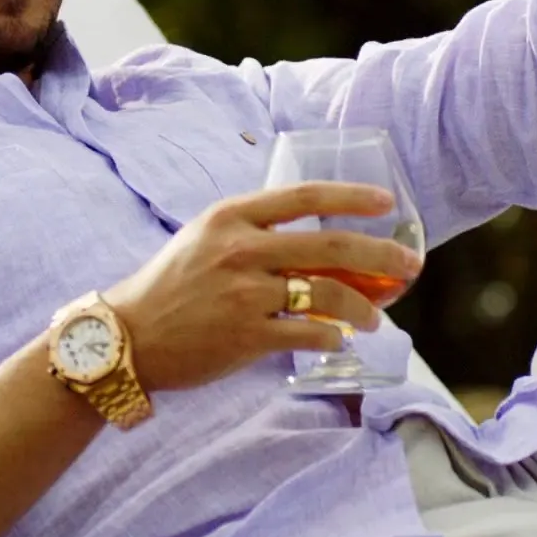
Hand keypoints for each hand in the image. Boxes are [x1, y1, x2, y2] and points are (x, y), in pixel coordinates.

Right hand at [104, 182, 423, 391]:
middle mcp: (240, 249)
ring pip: (326, 295)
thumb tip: (313, 240)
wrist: (126, 338)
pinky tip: (340, 340)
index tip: (387, 203)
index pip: (304, 196)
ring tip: (377, 317)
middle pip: (329, 246)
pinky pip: (308, 334)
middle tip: (410, 266)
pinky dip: (332, 337)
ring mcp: (244, 294)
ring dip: (363, 307)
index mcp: (231, 217)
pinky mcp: (245, 336)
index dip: (352, 197)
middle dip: (380, 256)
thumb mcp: (204, 238)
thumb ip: (252, 232)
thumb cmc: (170, 287)